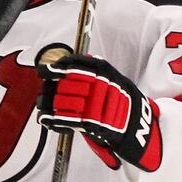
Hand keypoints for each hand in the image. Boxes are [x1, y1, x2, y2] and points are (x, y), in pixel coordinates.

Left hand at [38, 53, 161, 170]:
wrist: (137, 123)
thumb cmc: (121, 99)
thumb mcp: (114, 77)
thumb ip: (95, 68)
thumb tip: (79, 58)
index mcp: (103, 71)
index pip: (73, 65)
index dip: (56, 68)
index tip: (45, 71)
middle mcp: (98, 86)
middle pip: (63, 84)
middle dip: (50, 89)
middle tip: (45, 93)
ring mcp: (95, 104)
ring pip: (61, 101)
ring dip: (47, 104)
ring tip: (44, 107)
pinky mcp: (92, 123)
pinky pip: (66, 120)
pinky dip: (53, 120)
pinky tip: (48, 120)